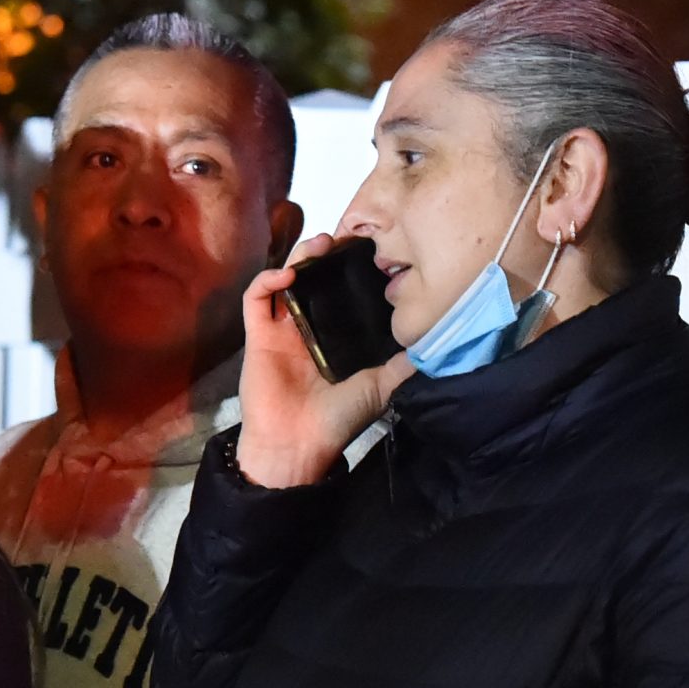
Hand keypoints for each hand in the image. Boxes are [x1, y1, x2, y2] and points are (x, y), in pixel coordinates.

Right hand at [235, 235, 415, 488]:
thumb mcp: (380, 387)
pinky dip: (267, 280)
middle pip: (310, 279)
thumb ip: (401, 364)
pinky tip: (287, 274)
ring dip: (297, 258)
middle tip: (341, 241)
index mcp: (331, 337)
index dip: (347, 270)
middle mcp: (306, 328)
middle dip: (323, 255)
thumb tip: (433, 342)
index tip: (366, 251)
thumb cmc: (337, 420)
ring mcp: (279, 330)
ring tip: (319, 246)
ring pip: (283, 281)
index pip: (338, 293)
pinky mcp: (257, 336)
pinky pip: (255, 299)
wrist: (299, 446)